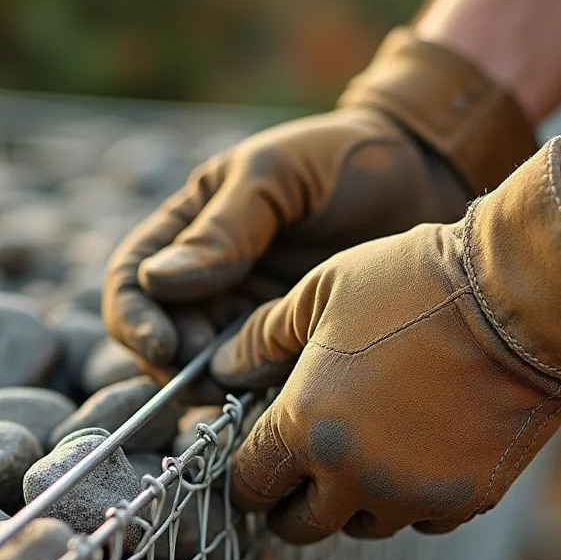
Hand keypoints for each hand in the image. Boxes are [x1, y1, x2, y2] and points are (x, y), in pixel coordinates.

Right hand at [102, 28, 537, 384]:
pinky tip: (282, 401)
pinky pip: (262, 382)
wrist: (427, 177)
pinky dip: (261, 398)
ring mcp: (251, 315)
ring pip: (209, 371)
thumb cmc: (346, 158)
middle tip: (212, 380)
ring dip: (216, 389)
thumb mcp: (277, 173)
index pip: (133, 281)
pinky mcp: (293, 345)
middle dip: (177, 367)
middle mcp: (211, 278)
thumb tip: (159, 282)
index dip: (136, 320)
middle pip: (164, 339)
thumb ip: (224, 227)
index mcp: (190, 228)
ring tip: (247, 392)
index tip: (166, 345)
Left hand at [212, 137, 560, 542]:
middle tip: (305, 469)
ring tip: (369, 449)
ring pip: (362, 525)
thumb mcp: (322, 292)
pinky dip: (412, 498)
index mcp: (306, 425)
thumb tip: (222, 367)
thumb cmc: (412, 281)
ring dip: (354, 498)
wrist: (521, 299)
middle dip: (292, 501)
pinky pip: (421, 520)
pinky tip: (421, 451)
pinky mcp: (464, 501)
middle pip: (298, 524)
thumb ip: (263, 337)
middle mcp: (353, 475)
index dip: (248, 473)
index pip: (250, 483)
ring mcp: (411, 494)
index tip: (260, 457)